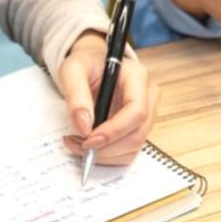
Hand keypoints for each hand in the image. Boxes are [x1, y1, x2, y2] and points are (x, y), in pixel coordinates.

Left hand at [57, 31, 160, 165]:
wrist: (91, 67)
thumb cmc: (85, 65)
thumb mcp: (72, 70)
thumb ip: (76, 95)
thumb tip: (84, 127)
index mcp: (137, 76)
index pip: (137, 111)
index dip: (114, 131)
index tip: (89, 140)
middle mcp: (148, 95)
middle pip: (137, 133)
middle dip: (106, 147)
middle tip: (77, 144)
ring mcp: (147, 113)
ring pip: (133, 147)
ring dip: (104, 154)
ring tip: (77, 143)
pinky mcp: (139, 128)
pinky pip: (128, 151)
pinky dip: (107, 156)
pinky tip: (88, 145)